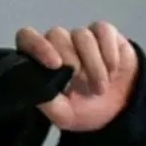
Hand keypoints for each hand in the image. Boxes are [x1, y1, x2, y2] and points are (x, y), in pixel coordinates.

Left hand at [15, 21, 139, 131]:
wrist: (118, 109)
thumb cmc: (84, 108)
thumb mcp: (63, 114)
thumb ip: (48, 103)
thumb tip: (36, 89)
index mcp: (41, 61)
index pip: (26, 37)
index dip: (37, 45)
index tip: (54, 64)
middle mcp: (58, 44)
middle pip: (56, 35)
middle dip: (72, 62)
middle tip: (83, 85)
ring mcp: (80, 36)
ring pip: (82, 35)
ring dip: (94, 65)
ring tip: (100, 88)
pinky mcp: (103, 32)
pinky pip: (103, 31)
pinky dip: (109, 53)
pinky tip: (112, 71)